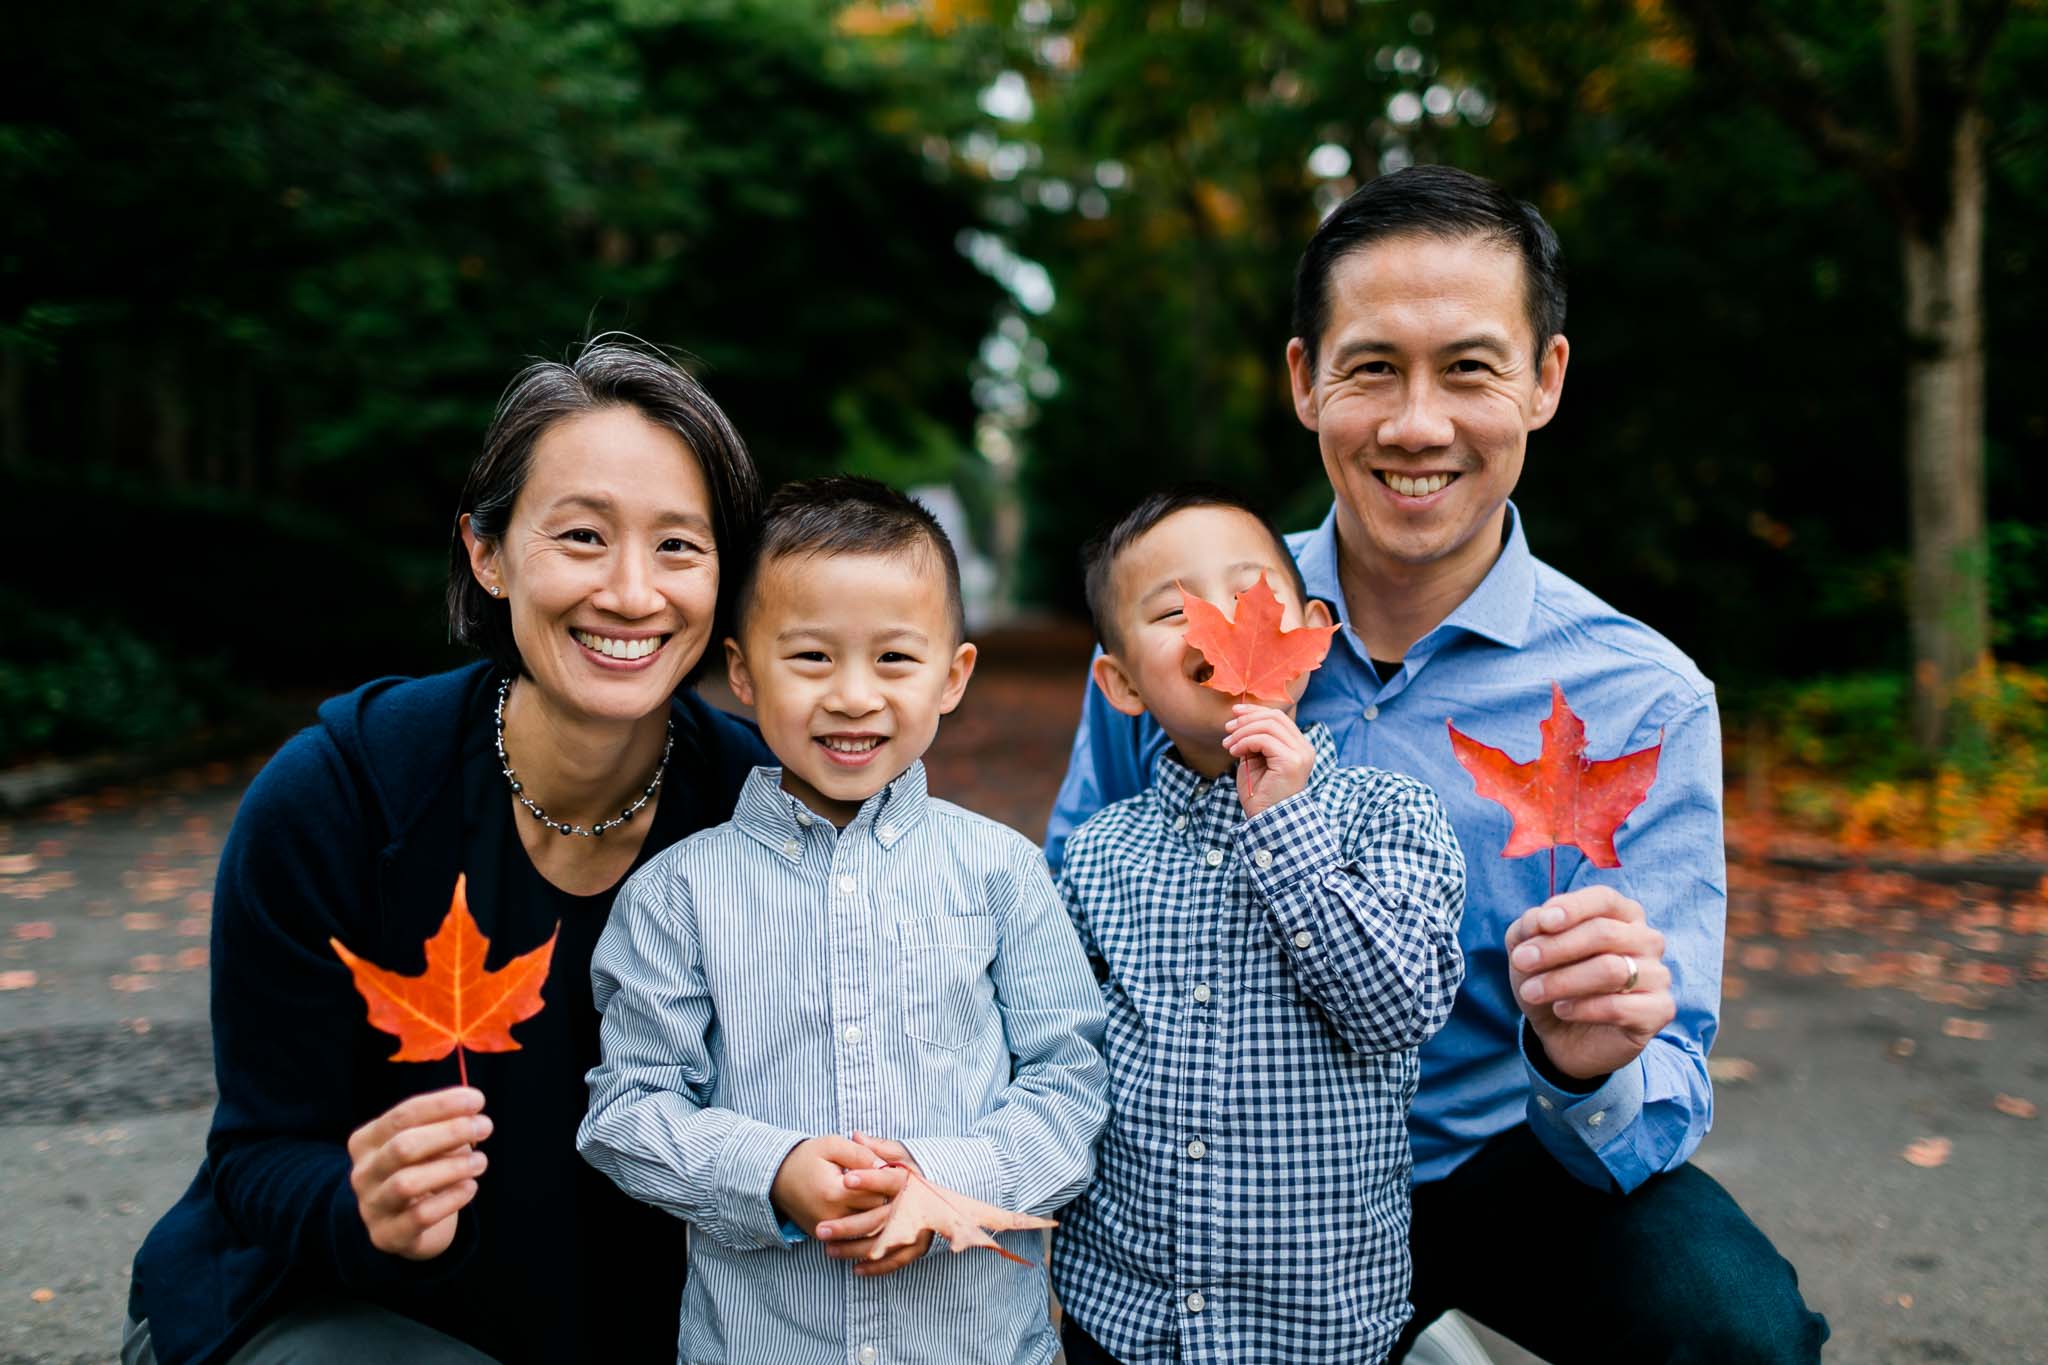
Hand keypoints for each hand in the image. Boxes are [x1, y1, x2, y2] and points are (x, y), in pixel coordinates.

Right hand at [347, 1087, 491, 1260]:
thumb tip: (471, 1112)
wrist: (408, 1225)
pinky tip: (470, 1187)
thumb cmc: (423, 1171)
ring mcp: (371, 1206)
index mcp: (367, 1141)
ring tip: (480, 1161)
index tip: (478, 1100)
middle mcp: (363, 1172)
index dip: (441, 1105)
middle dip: (449, 1132)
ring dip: (451, 1168)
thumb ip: (443, 1126)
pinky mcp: (387, 1235)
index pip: (402, 1115)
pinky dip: (451, 1199)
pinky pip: (420, 1216)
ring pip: (407, 1183)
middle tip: (485, 1127)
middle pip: (403, 1146)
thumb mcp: (429, 1144)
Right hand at [770, 1135, 891, 1238]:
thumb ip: (860, 1153)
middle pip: (877, 1214)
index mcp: (834, 1192)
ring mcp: (827, 1231)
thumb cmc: (807, 1158)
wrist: (776, 1178)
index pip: (878, 1193)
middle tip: (897, 1186)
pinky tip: (874, 1213)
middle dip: (889, 1200)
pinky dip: (867, 1228)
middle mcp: (831, 1217)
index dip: (890, 1182)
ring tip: (887, 1198)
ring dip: (881, 1215)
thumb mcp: (832, 1145)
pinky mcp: (824, 1238)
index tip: (897, 1171)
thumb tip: (886, 1167)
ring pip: (869, 1229)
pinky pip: (854, 1238)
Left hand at [818, 1132, 931, 1275]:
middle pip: (881, 1219)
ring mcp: (919, 1230)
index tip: (846, 1179)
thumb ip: (878, 1148)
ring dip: (854, 1250)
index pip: (891, 1180)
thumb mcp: (898, 1154)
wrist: (933, 1195)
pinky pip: (896, 1261)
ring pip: (884, 1244)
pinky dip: (877, 1268)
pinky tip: (855, 1268)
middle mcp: (918, 1208)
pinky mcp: (917, 1247)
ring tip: (828, 1248)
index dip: (870, 1179)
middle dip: (849, 1225)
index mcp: (912, 1182)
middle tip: (821, 1228)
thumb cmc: (908, 1172)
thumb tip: (857, 1135)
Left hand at [1224, 704, 1315, 817]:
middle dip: (1247, 719)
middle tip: (1227, 730)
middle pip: (1274, 717)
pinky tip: (1234, 753)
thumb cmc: (1260, 795)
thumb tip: (1241, 720)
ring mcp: (1300, 754)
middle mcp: (1304, 748)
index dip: (1255, 711)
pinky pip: (1264, 740)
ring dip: (1242, 732)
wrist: (1268, 822)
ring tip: (1228, 745)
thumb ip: (1254, 741)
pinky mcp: (1291, 761)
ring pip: (1268, 725)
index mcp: (1299, 747)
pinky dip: (1245, 742)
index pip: (1278, 718)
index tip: (1234, 714)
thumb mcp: (1256, 761)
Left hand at [1505, 887, 1674, 1081]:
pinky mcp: (1660, 1010)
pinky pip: (1620, 1006)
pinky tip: (1561, 1010)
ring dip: (1562, 980)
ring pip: (1611, 970)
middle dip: (1555, 947)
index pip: (1604, 899)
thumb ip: (1530, 928)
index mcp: (1622, 914)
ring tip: (1531, 991)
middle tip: (1522, 962)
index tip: (1543, 922)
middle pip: (1603, 933)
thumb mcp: (1529, 950)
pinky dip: (1583, 1008)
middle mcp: (1646, 939)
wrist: (1565, 1035)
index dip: (1573, 907)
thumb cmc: (1552, 979)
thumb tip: (1537, 919)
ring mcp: (1657, 974)